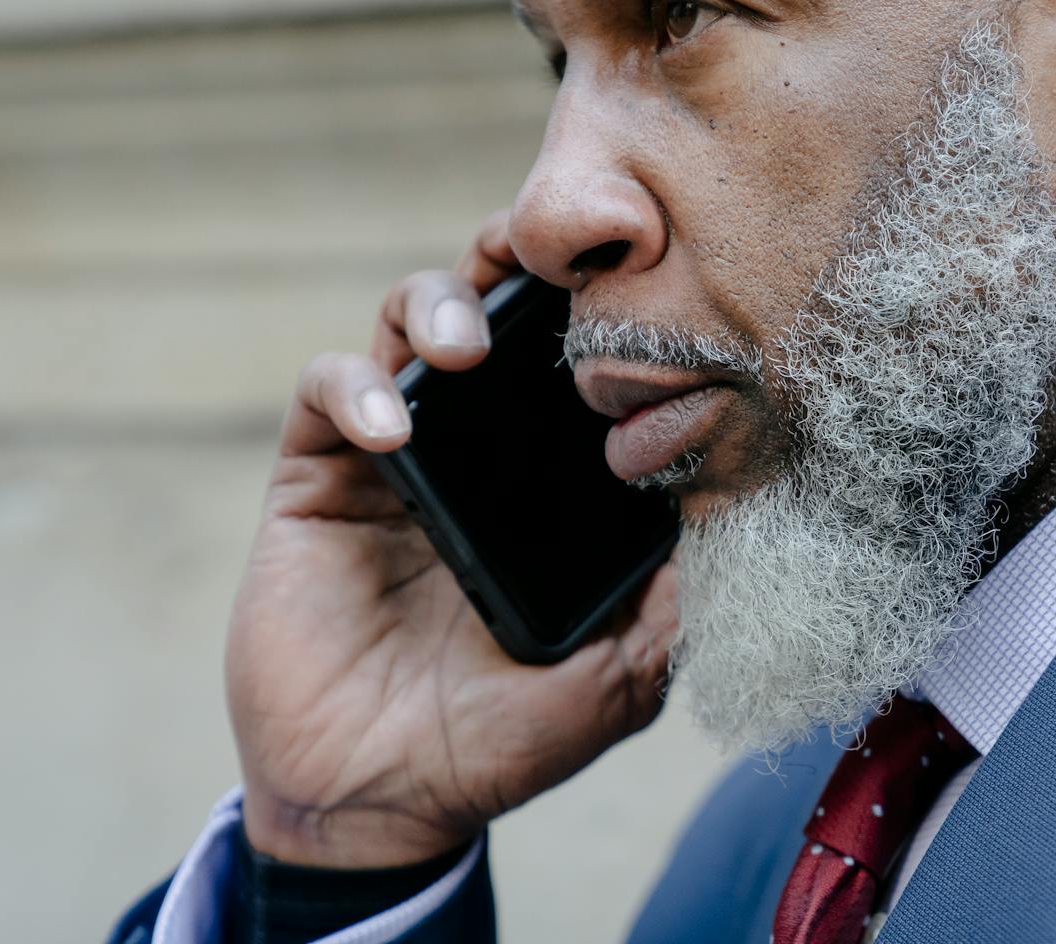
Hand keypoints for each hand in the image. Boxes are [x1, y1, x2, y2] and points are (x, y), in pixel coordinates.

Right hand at [226, 210, 678, 867]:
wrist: (374, 806)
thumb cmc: (497, 747)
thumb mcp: (616, 681)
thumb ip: (673, 608)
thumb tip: (738, 520)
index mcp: (547, 483)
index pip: (575, 363)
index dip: (598, 307)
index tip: (640, 275)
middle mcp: (476, 451)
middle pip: (493, 308)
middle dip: (514, 261)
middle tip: (540, 249)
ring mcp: (394, 456)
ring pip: (409, 321)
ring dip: (440, 304)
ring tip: (466, 344)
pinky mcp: (317, 478)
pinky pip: (329, 389)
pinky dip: (358, 386)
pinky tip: (393, 427)